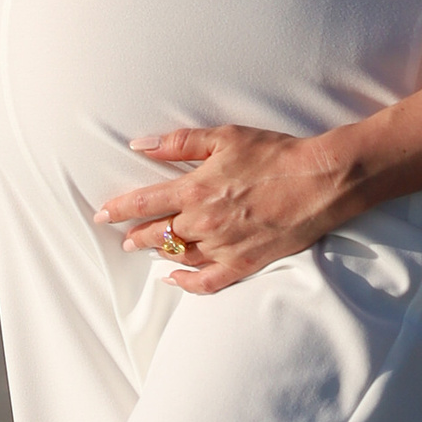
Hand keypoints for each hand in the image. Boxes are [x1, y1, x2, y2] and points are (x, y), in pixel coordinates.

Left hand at [96, 124, 361, 293]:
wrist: (319, 182)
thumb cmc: (274, 155)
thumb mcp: (224, 137)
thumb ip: (178, 143)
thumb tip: (140, 144)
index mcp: (194, 190)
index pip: (143, 204)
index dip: (118, 210)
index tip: (102, 214)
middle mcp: (203, 223)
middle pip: (155, 234)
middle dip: (135, 234)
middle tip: (123, 236)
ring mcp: (223, 247)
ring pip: (178, 256)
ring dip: (158, 253)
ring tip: (147, 250)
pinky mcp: (244, 263)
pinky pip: (207, 282)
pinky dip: (186, 284)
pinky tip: (174, 279)